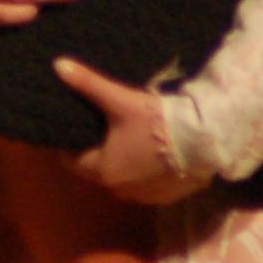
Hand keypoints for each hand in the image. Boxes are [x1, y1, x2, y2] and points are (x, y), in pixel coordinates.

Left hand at [53, 58, 214, 205]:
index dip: (70, 144)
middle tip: (102, 127)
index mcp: (103, 171)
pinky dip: (147, 170)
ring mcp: (147, 196)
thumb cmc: (156, 121)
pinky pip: (148, 184)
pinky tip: (154, 152)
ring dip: (124, 162)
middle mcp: (121, 190)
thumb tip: (58, 65)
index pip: (72, 161)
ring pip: (125, 177)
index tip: (74, 127)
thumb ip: (88, 84)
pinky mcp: (169, 197)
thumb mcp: (120, 99)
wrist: (204, 140)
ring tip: (129, 137)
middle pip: (99, 169)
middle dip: (98, 150)